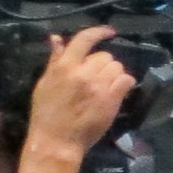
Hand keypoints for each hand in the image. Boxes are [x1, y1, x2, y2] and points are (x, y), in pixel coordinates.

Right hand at [14, 27, 135, 172]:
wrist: (57, 140)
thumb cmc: (47, 113)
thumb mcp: (45, 83)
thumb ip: (54, 60)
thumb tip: (56, 38)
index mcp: (64, 67)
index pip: (84, 40)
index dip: (99, 32)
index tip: (109, 31)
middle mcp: (83, 73)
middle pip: (104, 56)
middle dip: (102, 64)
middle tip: (96, 76)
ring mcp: (99, 86)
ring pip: (117, 67)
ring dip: (113, 73)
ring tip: (105, 85)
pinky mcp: (111, 99)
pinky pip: (126, 80)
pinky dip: (124, 83)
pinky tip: (116, 90)